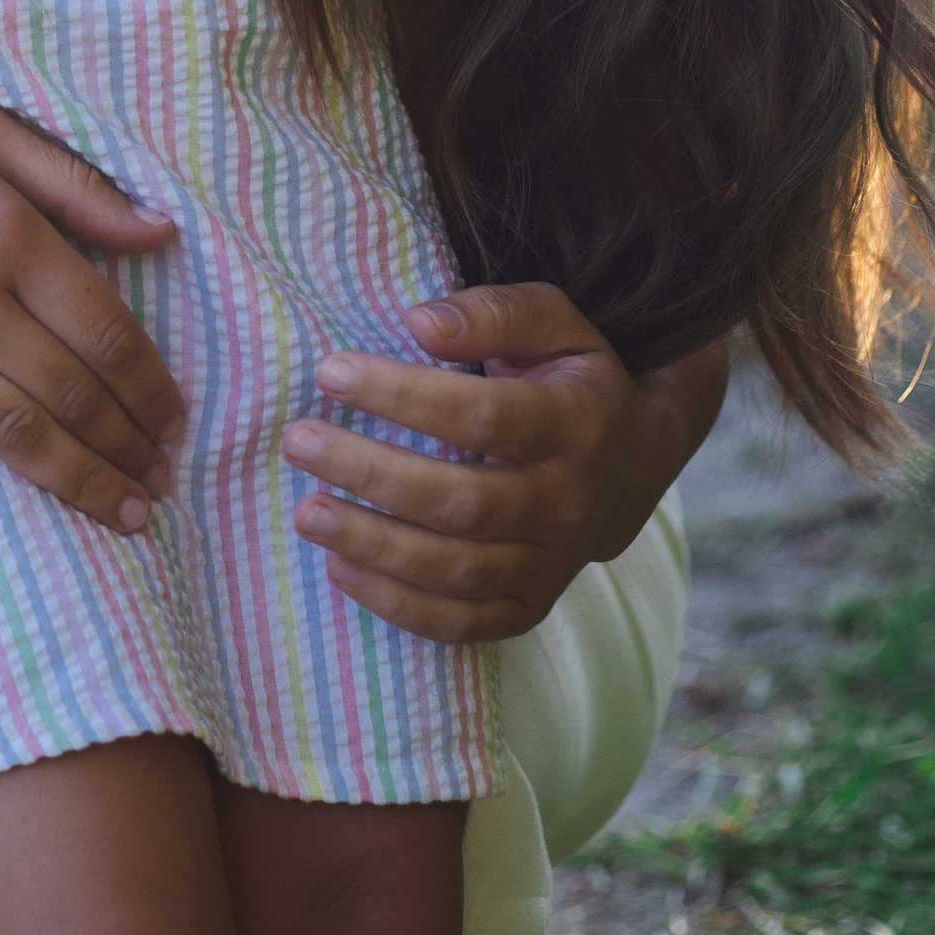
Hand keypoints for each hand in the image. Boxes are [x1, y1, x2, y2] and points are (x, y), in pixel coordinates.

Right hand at [0, 59, 184, 635]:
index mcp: (3, 233)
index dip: (151, 385)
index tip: (176, 418)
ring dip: (79, 485)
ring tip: (126, 516)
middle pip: (72, 393)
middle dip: (129, 444)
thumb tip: (161, 233)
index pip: (106, 331)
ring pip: (13, 438)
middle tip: (162, 479)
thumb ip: (72, 182)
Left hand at [277, 282, 728, 644]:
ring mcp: (553, 564)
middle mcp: (568, 502)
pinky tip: (340, 569)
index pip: (483, 416)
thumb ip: (493, 312)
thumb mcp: (553, 321)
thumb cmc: (571, 377)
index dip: (403, 395)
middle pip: (462, 501)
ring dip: (374, 545)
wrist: (635, 462)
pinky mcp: (531, 606)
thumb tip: (419, 323)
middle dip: (372, 473)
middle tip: (299, 442)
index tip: (330, 371)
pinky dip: (399, 605)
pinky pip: (463, 623)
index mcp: (577, 423)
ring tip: (306, 512)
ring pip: (458, 570)